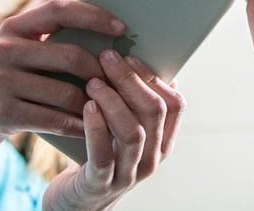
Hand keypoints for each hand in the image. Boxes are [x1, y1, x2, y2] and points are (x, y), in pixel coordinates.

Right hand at [0, 0, 127, 152]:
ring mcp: (2, 82)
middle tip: (117, 81)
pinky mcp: (4, 113)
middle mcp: (4, 50)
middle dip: (100, 70)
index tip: (121, 28)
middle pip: (70, 56)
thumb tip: (108, 36)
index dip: (93, 16)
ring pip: (66, 92)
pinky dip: (76, 124)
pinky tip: (87, 126)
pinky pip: (54, 119)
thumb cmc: (7, 77)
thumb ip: (52, 38)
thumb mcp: (20, 49)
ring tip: (105, 106)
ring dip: (92, 103)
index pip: (59, 10)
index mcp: (13, 27)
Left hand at [44, 52, 184, 210]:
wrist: (77, 200)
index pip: (175, 105)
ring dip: (113, 101)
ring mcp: (129, 174)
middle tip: (107, 59)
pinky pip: (103, 155)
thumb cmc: (100, 153)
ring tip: (93, 81)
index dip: (154, 77)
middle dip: (131, 80)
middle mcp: (152, 159)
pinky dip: (96, 127)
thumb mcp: (122, 129)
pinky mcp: (101, 185)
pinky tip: (88, 107)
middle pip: (154, 113)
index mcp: (163, 142)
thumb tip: (130, 57)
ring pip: (133, 132)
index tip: (131, 56)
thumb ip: (132, 104)